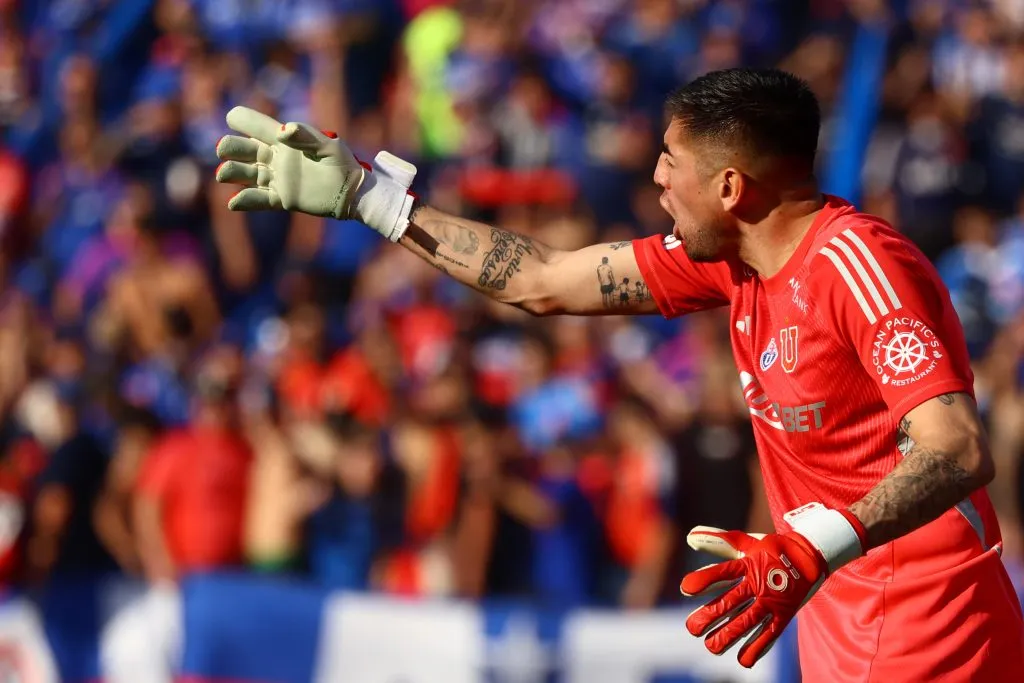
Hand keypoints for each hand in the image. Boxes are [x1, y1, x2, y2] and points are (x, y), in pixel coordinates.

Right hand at [214, 106, 416, 240]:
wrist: (352, 193)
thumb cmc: (342, 164)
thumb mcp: (329, 146)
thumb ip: (306, 137)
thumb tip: (282, 132)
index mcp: (285, 141)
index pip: (258, 126)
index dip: (243, 119)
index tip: (232, 117)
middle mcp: (276, 158)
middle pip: (245, 150)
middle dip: (230, 147)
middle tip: (223, 149)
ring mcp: (277, 179)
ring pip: (246, 174)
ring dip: (232, 172)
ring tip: (224, 174)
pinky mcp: (282, 199)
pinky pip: (259, 200)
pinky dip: (245, 201)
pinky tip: (233, 203)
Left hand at [680, 504, 865, 667]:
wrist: (810, 555)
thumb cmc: (772, 549)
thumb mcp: (746, 542)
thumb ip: (718, 541)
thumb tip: (690, 537)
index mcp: (748, 564)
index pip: (723, 572)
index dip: (704, 579)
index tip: (686, 589)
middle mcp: (759, 583)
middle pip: (730, 602)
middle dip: (710, 616)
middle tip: (693, 629)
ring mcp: (772, 600)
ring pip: (747, 622)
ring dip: (728, 635)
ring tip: (711, 646)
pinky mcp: (785, 614)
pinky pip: (770, 634)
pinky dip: (757, 647)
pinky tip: (743, 659)